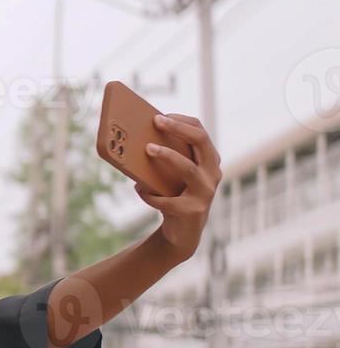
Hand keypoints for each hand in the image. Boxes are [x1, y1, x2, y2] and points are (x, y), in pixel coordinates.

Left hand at [136, 113, 219, 260]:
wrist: (182, 232)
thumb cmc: (174, 195)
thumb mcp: (171, 175)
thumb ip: (165, 159)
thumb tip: (136, 139)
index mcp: (208, 160)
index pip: (201, 132)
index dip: (182, 121)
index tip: (160, 115)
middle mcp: (212, 173)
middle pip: (201, 142)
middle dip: (178, 128)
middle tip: (156, 121)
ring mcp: (205, 192)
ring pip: (188, 168)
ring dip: (167, 156)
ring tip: (148, 149)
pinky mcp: (193, 210)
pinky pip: (168, 199)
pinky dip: (150, 194)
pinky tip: (138, 190)